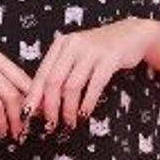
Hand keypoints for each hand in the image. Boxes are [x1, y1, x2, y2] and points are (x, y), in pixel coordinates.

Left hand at [20, 18, 151, 132]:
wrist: (131, 34)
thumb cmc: (100, 51)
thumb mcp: (75, 57)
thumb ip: (60, 74)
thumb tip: (41, 104)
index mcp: (60, 45)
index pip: (41, 74)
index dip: (34, 97)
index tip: (28, 116)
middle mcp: (73, 45)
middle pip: (53, 81)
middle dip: (50, 107)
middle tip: (50, 124)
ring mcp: (91, 50)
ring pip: (72, 86)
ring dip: (69, 109)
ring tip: (70, 122)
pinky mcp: (109, 58)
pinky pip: (94, 85)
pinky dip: (87, 103)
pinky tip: (84, 114)